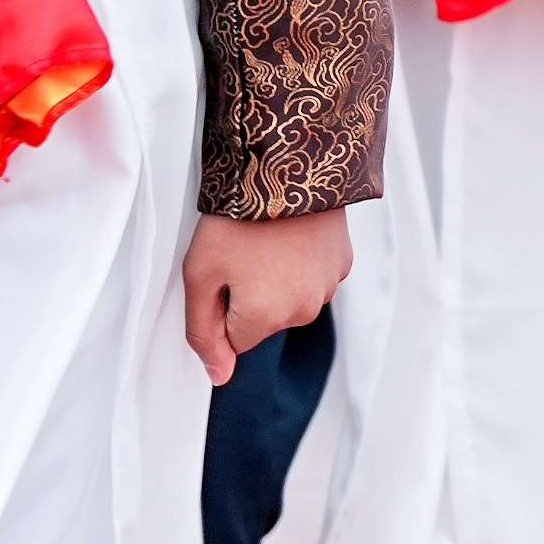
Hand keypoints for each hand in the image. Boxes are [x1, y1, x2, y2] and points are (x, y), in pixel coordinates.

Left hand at [179, 208, 350, 382]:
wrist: (288, 167)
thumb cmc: (235, 221)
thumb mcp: (199, 276)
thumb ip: (203, 333)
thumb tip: (218, 376)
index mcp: (265, 318)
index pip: (234, 340)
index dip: (221, 307)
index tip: (222, 273)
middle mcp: (303, 311)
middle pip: (265, 323)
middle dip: (251, 297)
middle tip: (242, 255)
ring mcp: (328, 286)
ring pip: (291, 302)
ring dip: (278, 282)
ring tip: (268, 243)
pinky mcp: (344, 262)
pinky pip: (314, 279)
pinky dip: (302, 265)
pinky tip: (292, 237)